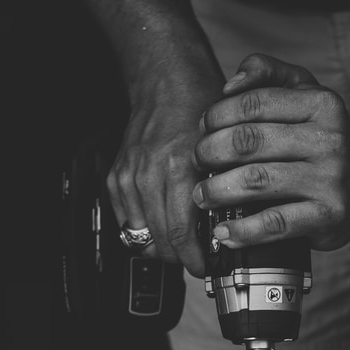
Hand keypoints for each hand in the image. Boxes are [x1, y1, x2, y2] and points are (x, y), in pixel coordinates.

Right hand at [109, 64, 224, 276]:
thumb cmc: (200, 109)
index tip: (207, 268)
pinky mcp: (115, 178)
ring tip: (180, 246)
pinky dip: (143, 232)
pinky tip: (160, 228)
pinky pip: (125, 222)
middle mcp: (148, 176)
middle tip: (198, 260)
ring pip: (140, 237)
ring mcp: (128, 178)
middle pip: (160, 243)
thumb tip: (233, 228)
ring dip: (161, 248)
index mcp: (178, 169)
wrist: (166, 82)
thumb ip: (226, 187)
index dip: (194, 261)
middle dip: (181, 259)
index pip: (180, 235)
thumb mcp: (225, 147)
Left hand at [192, 53, 349, 251]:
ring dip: (218, 190)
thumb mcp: (303, 92)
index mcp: (321, 103)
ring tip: (202, 196)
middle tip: (198, 162)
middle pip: (248, 141)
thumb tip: (230, 85)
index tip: (203, 129)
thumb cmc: (320, 137)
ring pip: (256, 181)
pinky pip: (275, 223)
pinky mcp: (328, 216)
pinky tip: (223, 233)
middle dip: (211, 152)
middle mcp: (330, 139)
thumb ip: (267, 72)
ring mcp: (331, 180)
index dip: (217, 116)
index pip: (253, 103)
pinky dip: (243, 231)